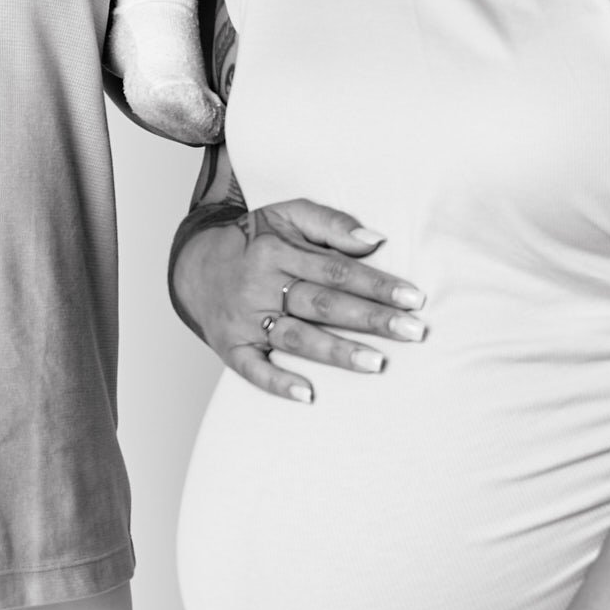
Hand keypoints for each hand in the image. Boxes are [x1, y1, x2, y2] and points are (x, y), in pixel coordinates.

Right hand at [171, 195, 424, 402]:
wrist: (195, 266)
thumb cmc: (254, 242)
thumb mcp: (287, 215)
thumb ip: (330, 223)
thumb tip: (375, 240)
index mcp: (277, 250)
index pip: (337, 270)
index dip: (377, 284)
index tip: (414, 298)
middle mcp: (260, 286)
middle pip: (323, 304)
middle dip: (371, 319)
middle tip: (413, 332)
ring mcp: (244, 319)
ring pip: (296, 337)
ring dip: (337, 352)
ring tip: (377, 363)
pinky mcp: (231, 347)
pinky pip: (253, 369)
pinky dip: (278, 382)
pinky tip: (308, 394)